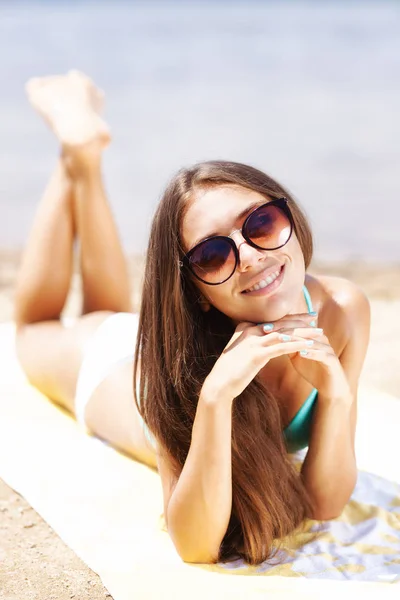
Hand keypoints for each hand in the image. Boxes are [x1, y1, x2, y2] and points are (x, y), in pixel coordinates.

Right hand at [201, 320, 318, 403]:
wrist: (219, 384)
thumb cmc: (230, 370)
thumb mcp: (241, 350)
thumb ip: (252, 341)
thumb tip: (266, 338)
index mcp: (245, 327)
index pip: (272, 319)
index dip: (290, 316)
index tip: (303, 315)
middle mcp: (249, 330)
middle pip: (280, 323)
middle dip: (299, 319)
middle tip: (314, 317)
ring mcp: (253, 341)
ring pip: (284, 333)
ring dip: (303, 332)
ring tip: (318, 332)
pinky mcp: (257, 354)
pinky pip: (282, 347)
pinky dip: (297, 345)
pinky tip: (309, 346)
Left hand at [267, 313, 350, 399]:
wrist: (329, 387)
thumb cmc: (311, 369)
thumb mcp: (295, 356)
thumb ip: (286, 345)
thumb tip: (270, 337)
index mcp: (311, 335)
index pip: (293, 325)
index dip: (278, 324)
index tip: (261, 327)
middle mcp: (319, 338)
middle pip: (301, 328)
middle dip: (283, 328)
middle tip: (268, 329)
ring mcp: (327, 348)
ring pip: (311, 339)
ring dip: (296, 339)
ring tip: (282, 339)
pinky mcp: (332, 360)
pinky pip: (322, 354)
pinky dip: (312, 353)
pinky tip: (302, 353)